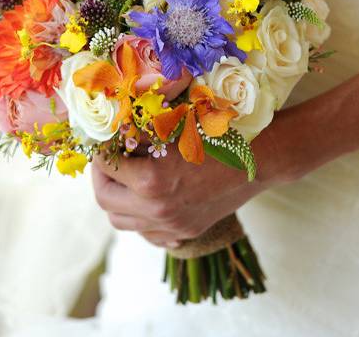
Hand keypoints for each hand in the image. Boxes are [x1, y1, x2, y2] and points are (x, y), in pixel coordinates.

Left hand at [92, 125, 286, 247]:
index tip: (103, 144)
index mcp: (150, 181)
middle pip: (105, 201)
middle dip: (101, 178)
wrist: (259, 160)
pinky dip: (139, 218)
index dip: (100, 153)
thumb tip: (111, 133)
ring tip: (124, 181)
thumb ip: (138, 132)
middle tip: (108, 163)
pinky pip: (146, 233)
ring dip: (116, 200)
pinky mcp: (184, 232)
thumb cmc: (218, 135)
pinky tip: (147, 200)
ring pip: (121, 222)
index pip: (106, 169)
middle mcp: (157, 210)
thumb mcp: (174, 126)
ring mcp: (171, 225)